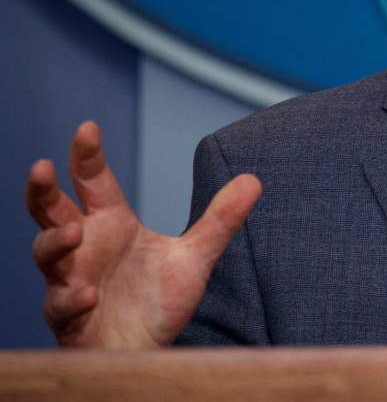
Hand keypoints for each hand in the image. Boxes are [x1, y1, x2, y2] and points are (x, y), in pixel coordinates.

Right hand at [26, 121, 261, 347]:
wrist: (148, 349)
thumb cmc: (158, 300)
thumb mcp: (195, 256)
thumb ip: (220, 219)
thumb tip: (253, 179)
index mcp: (111, 224)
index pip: (93, 182)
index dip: (86, 156)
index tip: (87, 127)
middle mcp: (85, 248)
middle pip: (50, 212)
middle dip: (41, 190)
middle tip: (42, 167)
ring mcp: (71, 281)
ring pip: (47, 255)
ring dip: (56, 243)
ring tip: (76, 233)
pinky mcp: (70, 318)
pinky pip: (61, 306)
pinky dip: (72, 298)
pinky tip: (88, 295)